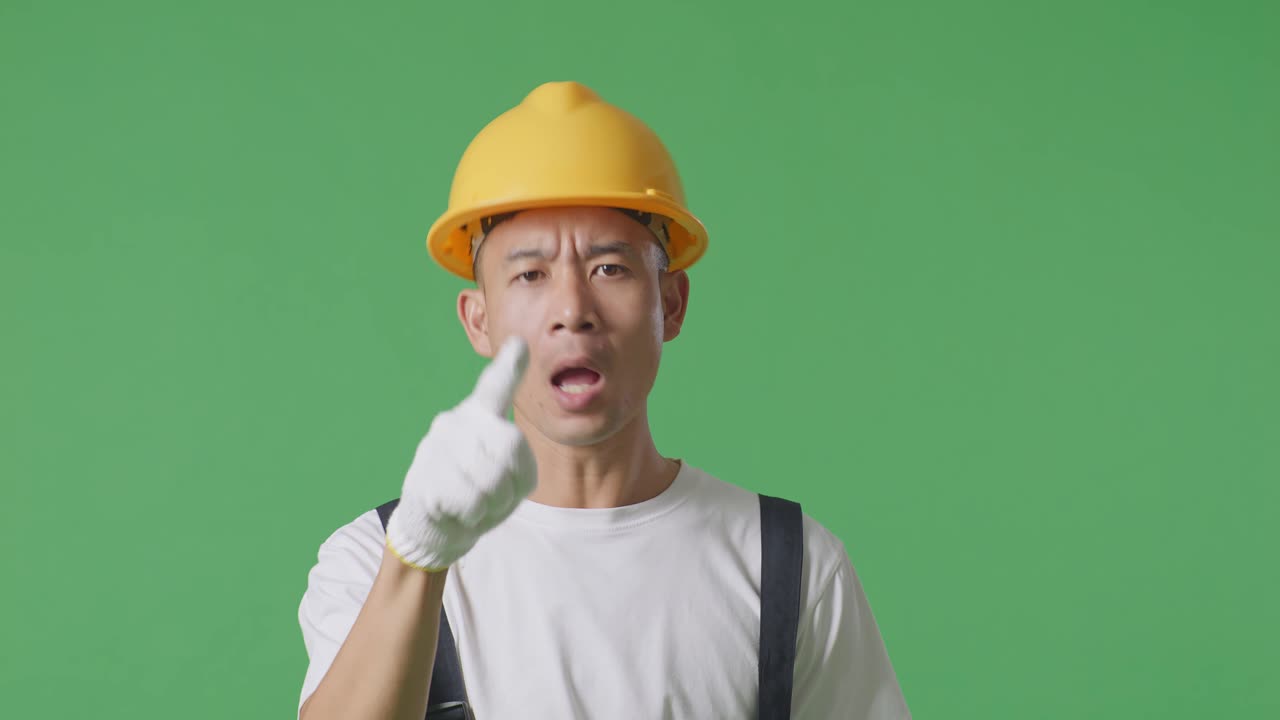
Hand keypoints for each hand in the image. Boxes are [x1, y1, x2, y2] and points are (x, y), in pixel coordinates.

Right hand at [385, 336, 537, 571]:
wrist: (439, 526)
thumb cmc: (485, 496)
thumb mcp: (514, 480)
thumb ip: (516, 461)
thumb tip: (494, 465)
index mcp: (483, 416)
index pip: (496, 387)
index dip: (510, 366)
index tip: (518, 343)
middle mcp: (457, 420)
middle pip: (509, 445)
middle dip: (511, 482)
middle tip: (495, 497)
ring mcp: (437, 443)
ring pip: (489, 479)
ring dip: (490, 505)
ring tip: (475, 504)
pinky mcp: (423, 471)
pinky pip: (466, 500)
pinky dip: (470, 516)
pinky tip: (456, 510)